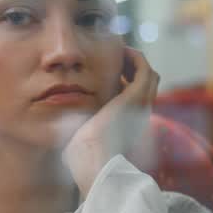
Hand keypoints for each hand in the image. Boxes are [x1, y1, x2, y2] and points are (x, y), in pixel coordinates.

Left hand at [62, 47, 158, 198]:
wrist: (92, 160)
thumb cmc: (83, 155)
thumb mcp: (84, 138)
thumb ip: (81, 128)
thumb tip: (63, 126)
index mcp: (131, 125)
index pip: (137, 98)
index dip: (126, 84)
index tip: (108, 77)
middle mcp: (141, 114)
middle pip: (148, 84)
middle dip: (133, 70)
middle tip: (115, 62)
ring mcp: (142, 104)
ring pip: (149, 74)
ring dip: (134, 62)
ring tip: (117, 54)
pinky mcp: (137, 96)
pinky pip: (143, 68)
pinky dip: (134, 57)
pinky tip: (118, 52)